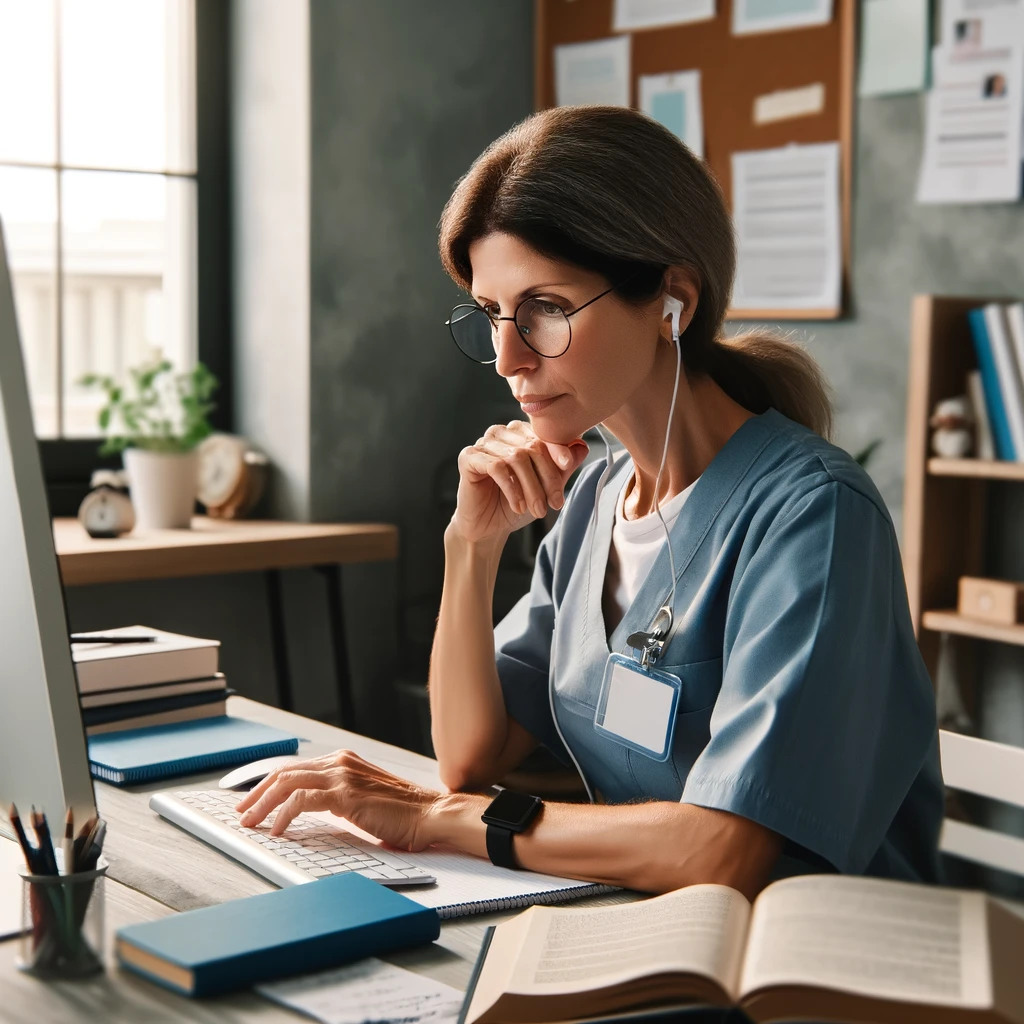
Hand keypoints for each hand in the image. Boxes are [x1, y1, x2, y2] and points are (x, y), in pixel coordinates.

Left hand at [234, 750, 442, 851]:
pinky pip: (302, 800)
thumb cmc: (401, 813)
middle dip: (256, 793)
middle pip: (285, 772)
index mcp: (344, 760)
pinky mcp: (346, 795)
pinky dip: (284, 815)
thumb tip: (307, 811)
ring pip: (288, 783)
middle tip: (241, 812)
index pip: (295, 767)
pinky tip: (277, 830)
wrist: (428, 814)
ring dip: (262, 804)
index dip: (268, 783)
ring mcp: (343, 776)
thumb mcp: (363, 798)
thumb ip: (338, 797)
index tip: (251, 799)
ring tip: (250, 822)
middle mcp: (340, 762)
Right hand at [450, 420, 588, 542]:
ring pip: (516, 457)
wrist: (489, 527)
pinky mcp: (468, 457)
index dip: (557, 450)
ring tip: (537, 510)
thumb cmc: (517, 503)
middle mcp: (501, 433)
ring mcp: (483, 443)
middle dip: (547, 477)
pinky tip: (518, 506)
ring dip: (531, 487)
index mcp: (520, 433)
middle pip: (532, 446)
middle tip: (555, 503)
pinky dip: (512, 488)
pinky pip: (495, 466)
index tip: (567, 465)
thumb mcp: (546, 486)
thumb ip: (563, 466)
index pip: (543, 435)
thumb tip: (582, 446)